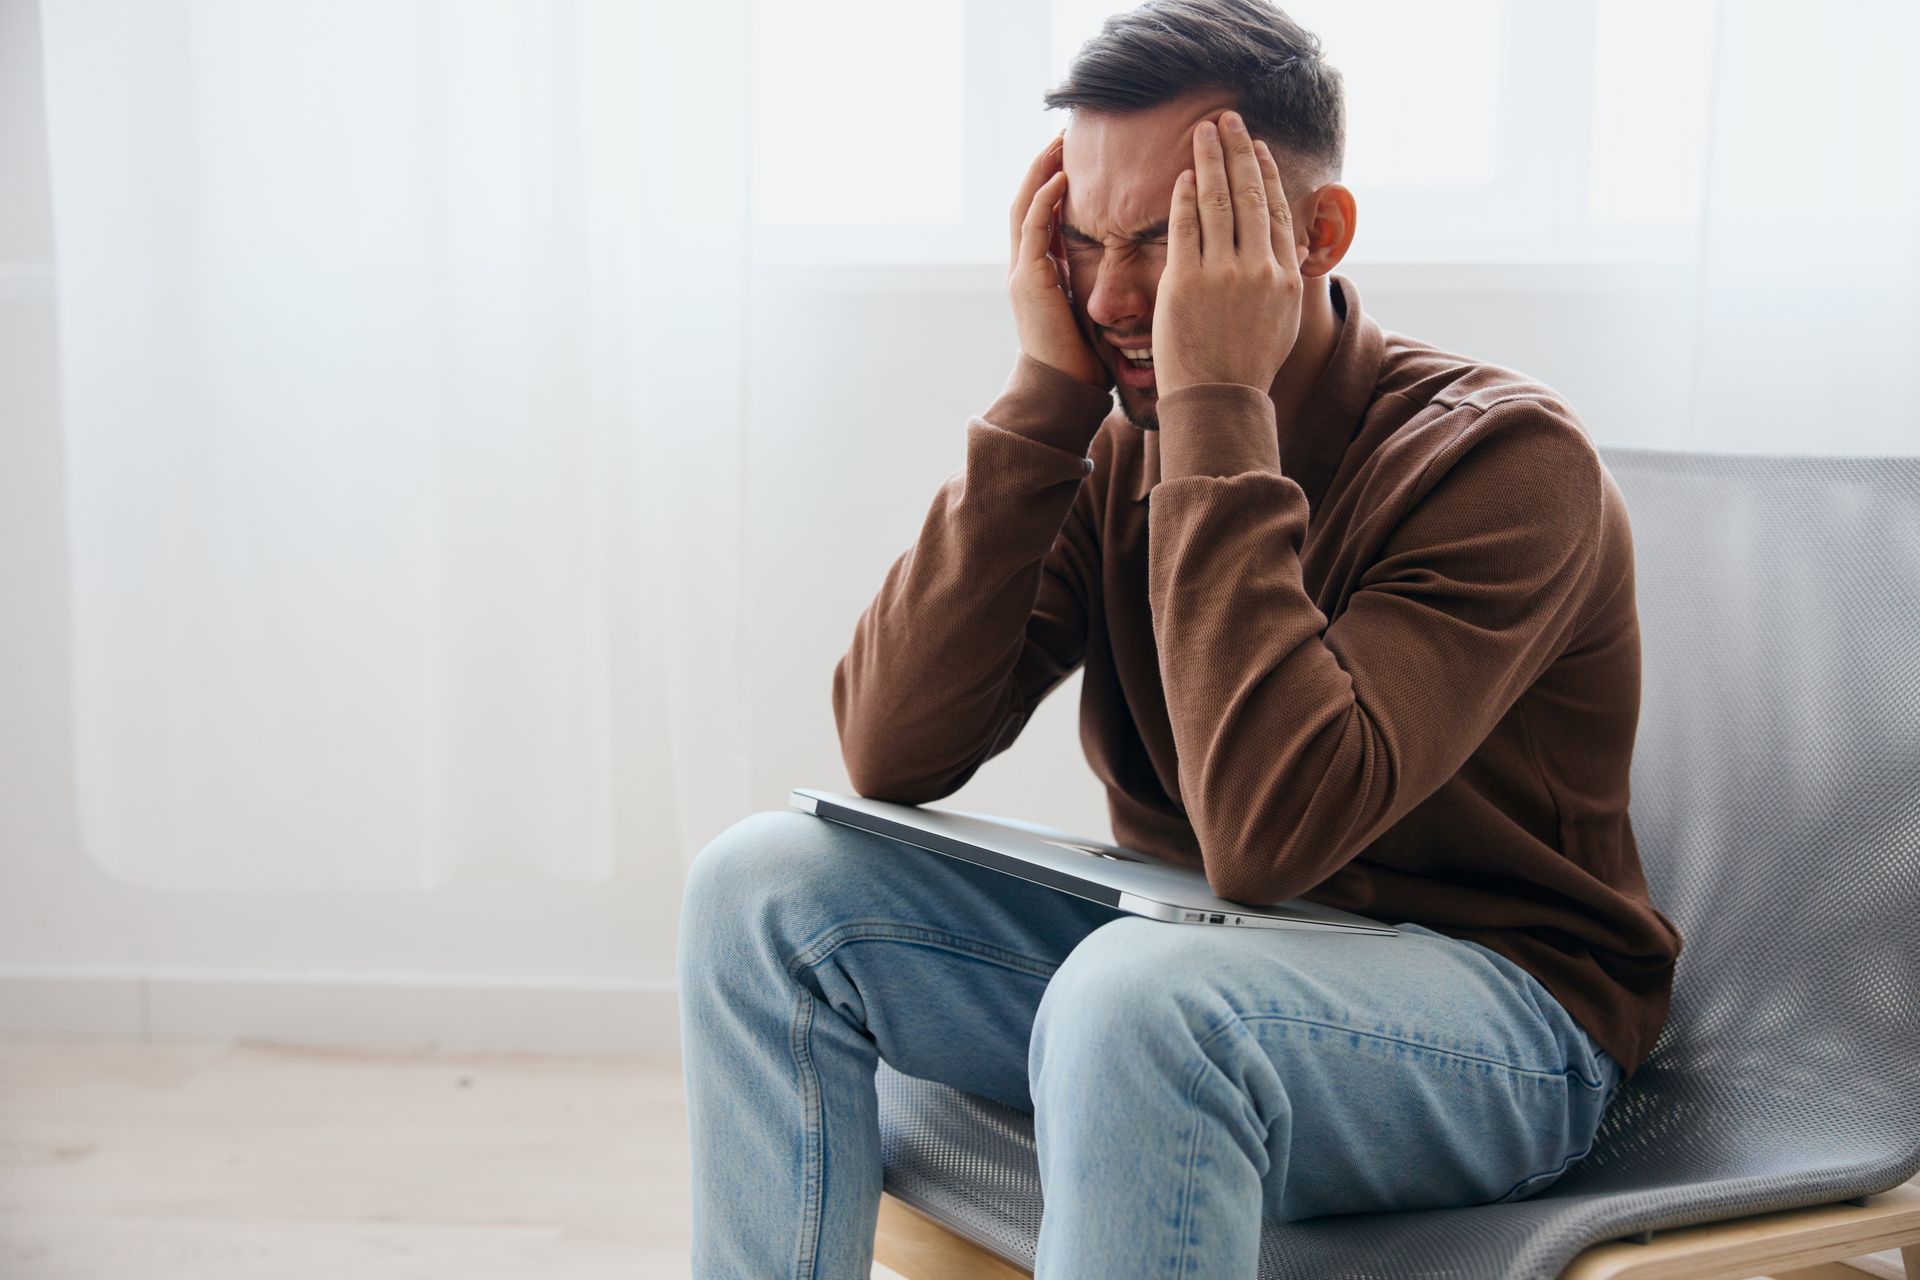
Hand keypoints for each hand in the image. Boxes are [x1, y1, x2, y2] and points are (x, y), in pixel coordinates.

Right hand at [1007, 130, 1111, 390]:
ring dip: (1041, 171)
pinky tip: (1062, 176)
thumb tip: (1134, 270)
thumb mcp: (1093, 311)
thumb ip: (1101, 285)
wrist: (1061, 390)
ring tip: (1058, 141)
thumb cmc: (1084, 360)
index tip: (1075, 155)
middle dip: (1043, 166)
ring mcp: (1022, 271)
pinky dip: (1045, 199)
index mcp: (1041, 273)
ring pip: (1024, 206)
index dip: (1055, 183)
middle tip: (1063, 134)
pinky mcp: (1028, 279)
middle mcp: (1026, 267)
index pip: (1044, 215)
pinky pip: (1033, 227)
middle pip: (1028, 201)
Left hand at [1151, 111, 1306, 397]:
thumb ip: (1288, 279)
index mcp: (1284, 276)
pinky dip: (1185, 197)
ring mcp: (1222, 273)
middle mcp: (1259, 268)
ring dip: (1210, 159)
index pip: (1277, 210)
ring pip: (1218, 201)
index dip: (1266, 173)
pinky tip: (1183, 175)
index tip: (1257, 147)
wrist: (1217, 400)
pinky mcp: (1186, 281)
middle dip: (1238, 150)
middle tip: (1228, 118)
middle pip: (1250, 194)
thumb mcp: (1283, 322)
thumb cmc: (1247, 365)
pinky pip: (1185, 227)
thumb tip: (1299, 250)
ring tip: (1204, 130)